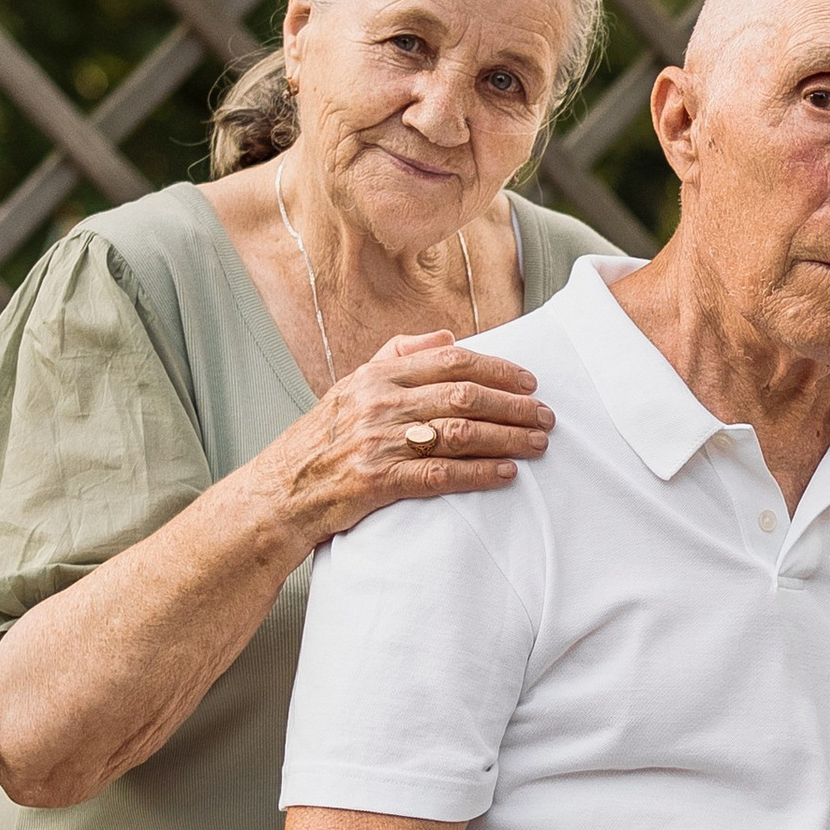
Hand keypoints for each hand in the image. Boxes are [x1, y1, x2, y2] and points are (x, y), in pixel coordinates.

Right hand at [280, 331, 552, 539]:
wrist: (282, 491)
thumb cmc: (325, 439)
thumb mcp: (353, 387)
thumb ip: (399, 356)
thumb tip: (448, 337)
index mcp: (377, 376)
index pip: (451, 362)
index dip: (498, 369)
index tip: (530, 381)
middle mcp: (379, 404)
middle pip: (463, 396)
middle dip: (513, 405)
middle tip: (546, 416)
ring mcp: (378, 442)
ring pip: (458, 434)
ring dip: (506, 438)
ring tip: (537, 444)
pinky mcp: (378, 481)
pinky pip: (439, 475)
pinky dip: (478, 473)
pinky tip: (506, 473)